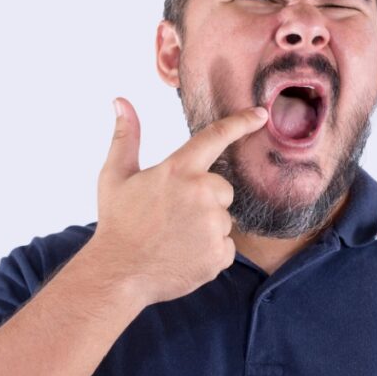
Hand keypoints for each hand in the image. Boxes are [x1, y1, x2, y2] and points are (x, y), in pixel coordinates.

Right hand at [81, 97, 267, 306]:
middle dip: (205, 200)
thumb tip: (121, 101)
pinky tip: (185, 255)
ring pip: (224, 219)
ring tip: (176, 238)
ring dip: (207, 228)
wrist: (118, 274)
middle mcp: (201, 192)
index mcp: (179, 170)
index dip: (242, 122)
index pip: (216, 137)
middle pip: (222, 189)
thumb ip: (125, 136)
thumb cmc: (117, 224)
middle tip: (174, 217)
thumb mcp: (114, 176)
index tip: (261, 114)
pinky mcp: (220, 253)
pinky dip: (210, 252)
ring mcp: (213, 224)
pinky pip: (226, 247)